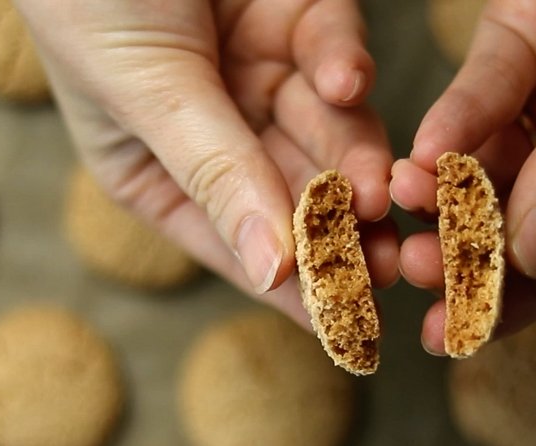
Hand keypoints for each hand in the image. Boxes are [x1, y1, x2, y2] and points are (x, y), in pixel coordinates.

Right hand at [15, 0, 397, 323]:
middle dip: (338, 227)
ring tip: (375, 188)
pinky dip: (343, 65)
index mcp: (158, 173)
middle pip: (294, 195)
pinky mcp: (298, 17)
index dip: (292, 283)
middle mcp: (215, 134)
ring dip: (352, 159)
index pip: (236, 243)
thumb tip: (274, 274)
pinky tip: (343, 77)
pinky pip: (334, 53)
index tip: (349, 324)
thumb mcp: (146, 95)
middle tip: (388, 261)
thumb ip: (217, 175)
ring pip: (326, 134)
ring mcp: (259, 75)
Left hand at [391, 0, 535, 352]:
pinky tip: (426, 148)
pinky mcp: (524, 46)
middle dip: (465, 246)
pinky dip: (452, 121)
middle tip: (412, 268)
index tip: (453, 335)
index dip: (520, 301)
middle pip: (525, 222)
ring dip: (444, 186)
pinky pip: (479, 98)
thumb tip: (526, 259)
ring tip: (404, 197)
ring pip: (489, 164)